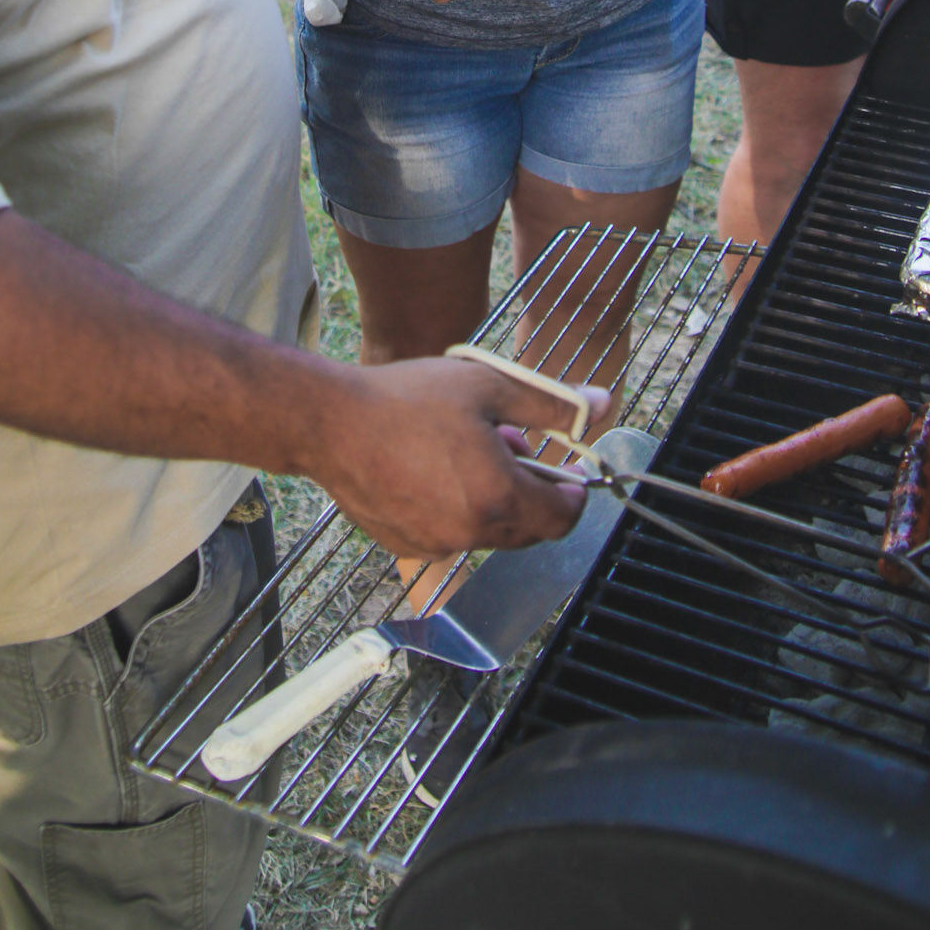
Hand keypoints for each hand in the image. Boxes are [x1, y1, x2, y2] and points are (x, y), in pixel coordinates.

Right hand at [307, 356, 612, 559]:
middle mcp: (469, 533)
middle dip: (532, 490)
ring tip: (470, 446)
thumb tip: (599, 405)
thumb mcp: (489, 385)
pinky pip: (450, 533)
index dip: (575, 493)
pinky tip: (436, 467)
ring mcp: (434, 544)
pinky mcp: (405, 545)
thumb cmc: (406, 399)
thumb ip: (550, 402)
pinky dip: (457, 508)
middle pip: (527, 528)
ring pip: (488, 531)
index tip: (570, 471)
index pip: (562, 518)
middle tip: (516, 445)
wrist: (331, 423)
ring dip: (494, 498)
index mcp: (498, 497)